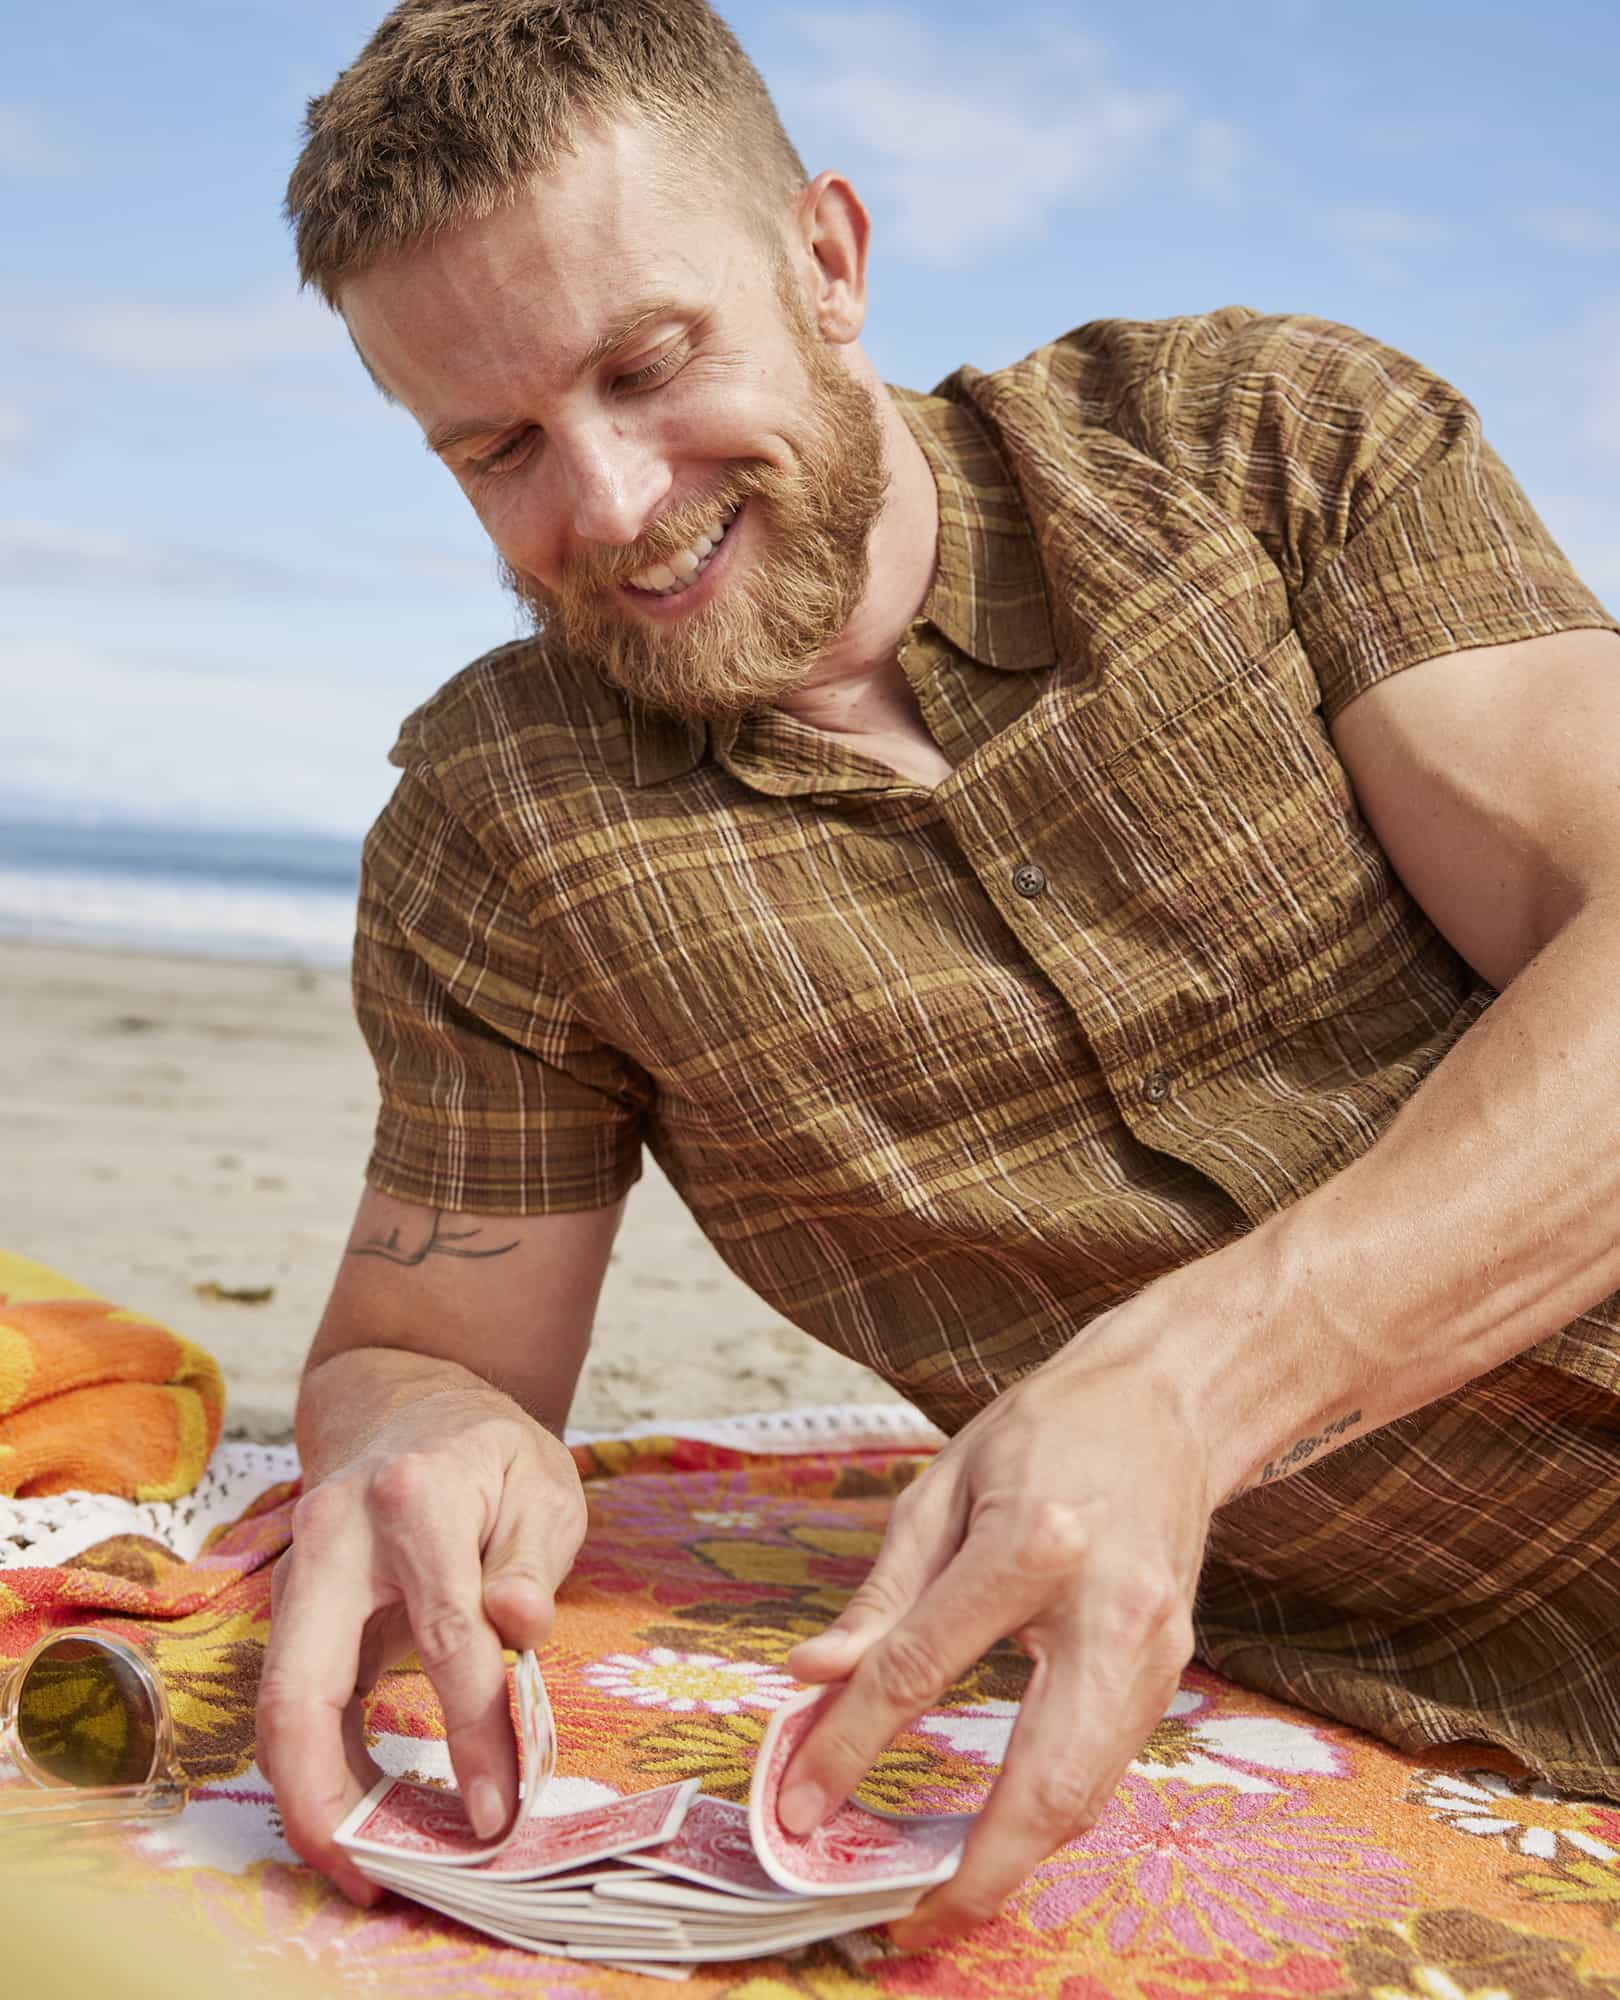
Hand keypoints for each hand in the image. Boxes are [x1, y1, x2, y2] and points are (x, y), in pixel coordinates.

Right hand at [255, 1387, 585, 1902]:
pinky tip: (355, 1816)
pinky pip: (292, 1700)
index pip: (446, 1631)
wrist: (407, 1405)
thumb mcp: (540, 1482)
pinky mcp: (289, 1608)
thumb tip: (520, 1630)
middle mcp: (333, 1536)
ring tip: (363, 1867)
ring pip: (279, 1704)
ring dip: (310, 1796)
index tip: (497, 1808)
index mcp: (413, 1497)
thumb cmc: (486, 1451)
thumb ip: (531, 1556)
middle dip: (323, 1795)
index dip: (473, 1729)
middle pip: (301, 1685)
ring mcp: (297, 1573)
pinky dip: (316, 1766)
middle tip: (371, 1874)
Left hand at [781, 1325, 1212, 1948]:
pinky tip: (999, 1836)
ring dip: (1015, 1861)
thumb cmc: (1044, 1431)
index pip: (923, 1668)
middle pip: (1044, 1783)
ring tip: (938, 1896)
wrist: (1167, 1404)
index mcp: (1034, 1541)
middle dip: (977, 1874)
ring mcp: (1157, 1650)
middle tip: (904, 1921)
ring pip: (1085, 1796)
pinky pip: (1105, 1768)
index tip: (800, 1805)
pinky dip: (1050, 1815)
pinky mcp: (1173, 1671)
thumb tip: (811, 1680)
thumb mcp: (941, 1487)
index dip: (853, 1747)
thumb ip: (882, 1598)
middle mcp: (1110, 1609)